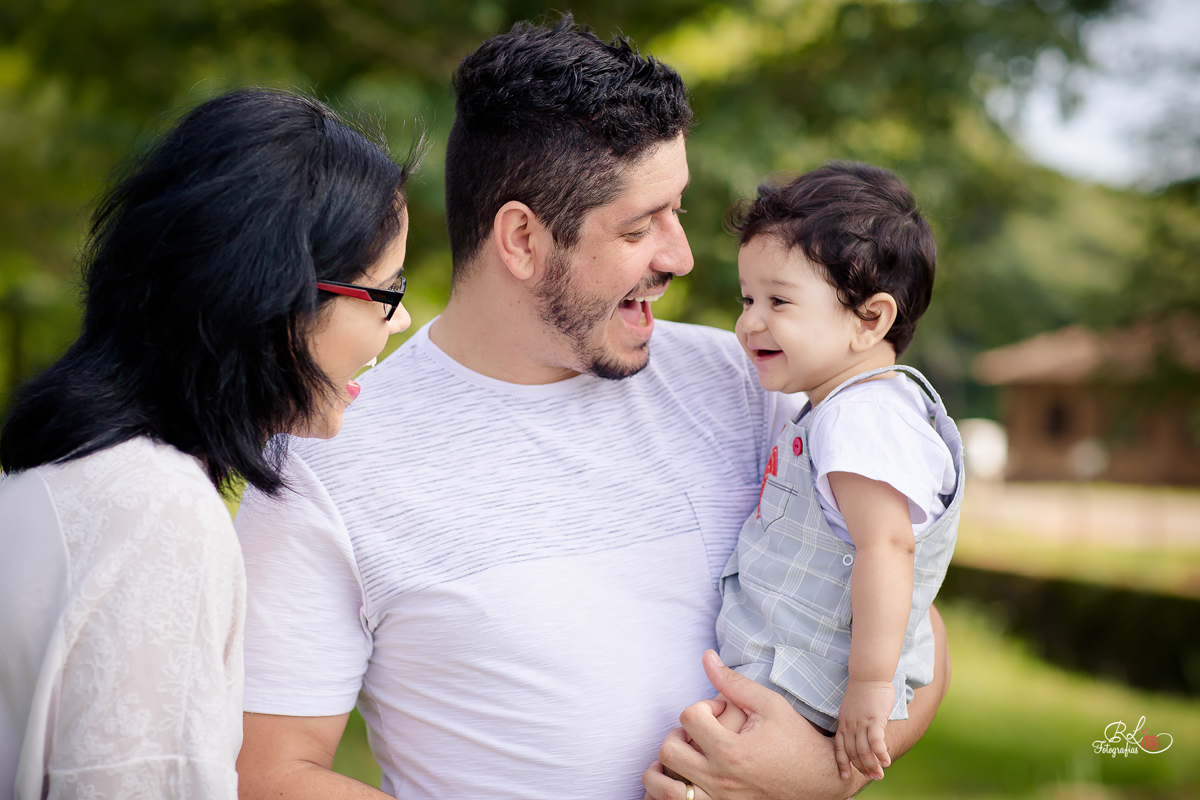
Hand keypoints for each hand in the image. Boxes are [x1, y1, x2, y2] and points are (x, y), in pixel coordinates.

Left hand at [645, 651, 860, 799]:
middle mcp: (720, 779)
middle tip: (701, 730)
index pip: (688, 718)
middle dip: (680, 732)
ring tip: (691, 752)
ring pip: (666, 784)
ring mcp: (719, 799)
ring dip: (671, 763)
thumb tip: (706, 657)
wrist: (819, 779)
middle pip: (669, 750)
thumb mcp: (769, 704)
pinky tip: (688, 773)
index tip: (720, 711)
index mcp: (730, 751)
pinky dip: (676, 787)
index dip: (703, 706)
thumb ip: (733, 681)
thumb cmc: (795, 739)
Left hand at [834, 679, 893, 780]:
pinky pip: (876, 741)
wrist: (868, 675)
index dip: (842, 763)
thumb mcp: (853, 709)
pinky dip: (880, 754)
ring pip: (863, 750)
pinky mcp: (874, 719)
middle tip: (871, 778)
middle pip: (852, 752)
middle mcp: (850, 725)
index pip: (839, 747)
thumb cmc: (863, 691)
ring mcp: (861, 722)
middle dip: (861, 768)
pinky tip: (886, 762)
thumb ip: (855, 723)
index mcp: (843, 723)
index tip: (845, 776)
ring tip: (879, 775)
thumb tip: (861, 735)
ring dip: (872, 765)